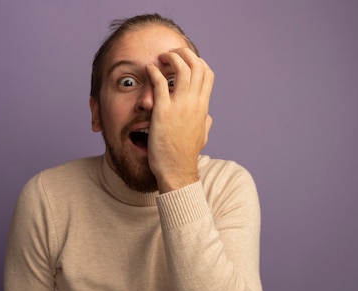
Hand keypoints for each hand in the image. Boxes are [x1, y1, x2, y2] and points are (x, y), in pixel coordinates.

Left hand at [146, 47, 213, 192]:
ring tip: (160, 59)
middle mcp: (194, 103)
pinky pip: (160, 83)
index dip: (197, 61)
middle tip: (170, 55)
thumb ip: (205, 122)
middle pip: (197, 65)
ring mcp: (180, 106)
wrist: (177, 170)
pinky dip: (154, 71)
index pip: (207, 73)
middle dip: (183, 53)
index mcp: (203, 107)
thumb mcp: (202, 136)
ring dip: (170, 58)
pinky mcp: (163, 112)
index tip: (184, 61)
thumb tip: (208, 116)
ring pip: (181, 69)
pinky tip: (149, 70)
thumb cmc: (186, 155)